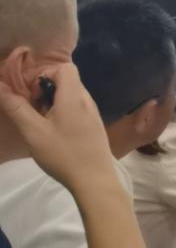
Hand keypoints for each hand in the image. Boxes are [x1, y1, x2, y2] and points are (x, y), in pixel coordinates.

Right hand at [0, 64, 114, 189]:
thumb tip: (1, 86)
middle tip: (32, 108)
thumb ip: (16, 107)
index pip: (65, 67)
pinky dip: (63, 112)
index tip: (31, 93)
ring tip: (40, 122)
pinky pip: (77, 108)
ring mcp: (93, 114)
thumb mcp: (33, 131)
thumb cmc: (63, 154)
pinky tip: (54, 132)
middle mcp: (87, 101)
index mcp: (75, 96)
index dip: (44, 73)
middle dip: (45, 89)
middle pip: (67, 80)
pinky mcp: (94, 126)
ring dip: (53, 102)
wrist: (94, 180)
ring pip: (71, 95)